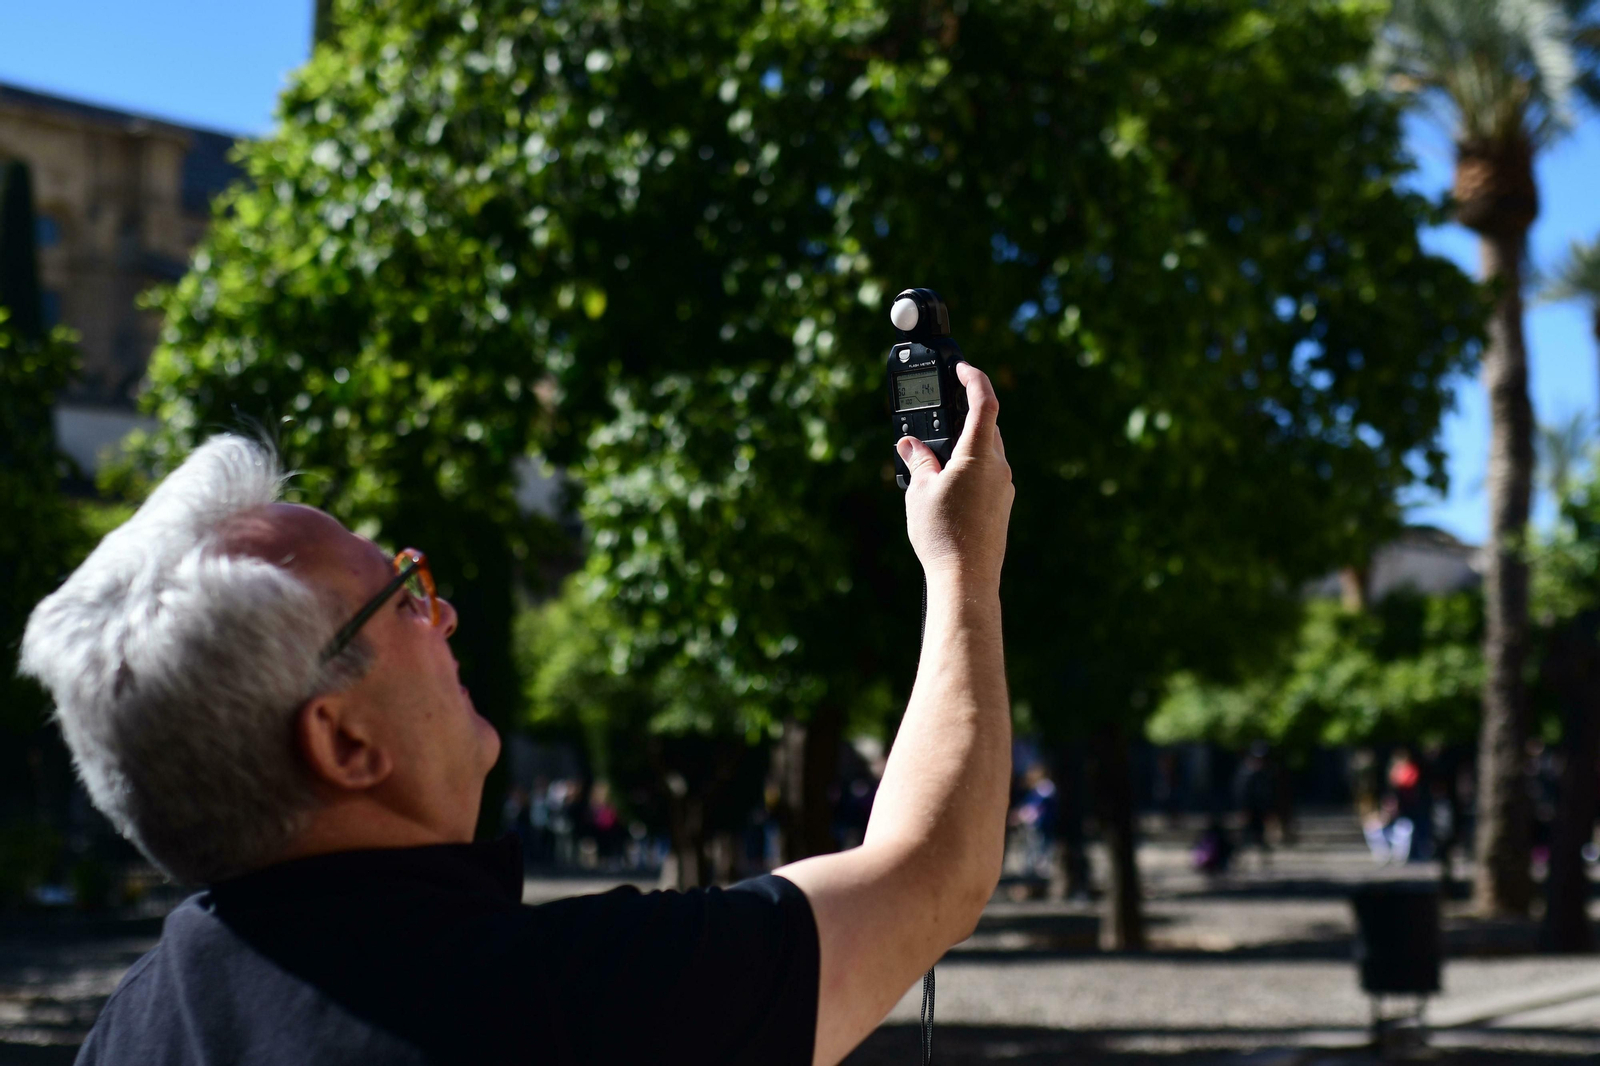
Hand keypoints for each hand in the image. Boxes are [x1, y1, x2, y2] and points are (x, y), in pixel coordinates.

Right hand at [896, 362, 1013, 589]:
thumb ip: (918, 461)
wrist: (967, 579)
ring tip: (934, 460)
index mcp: (979, 455)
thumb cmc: (942, 534)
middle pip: (987, 428)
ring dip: (964, 447)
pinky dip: (969, 470)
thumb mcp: (920, 492)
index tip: (962, 368)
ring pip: (987, 454)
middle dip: (963, 418)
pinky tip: (946, 487)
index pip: (985, 403)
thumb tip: (910, 444)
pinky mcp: (1001, 508)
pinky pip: (987, 476)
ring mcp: (1003, 489)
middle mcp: (998, 468)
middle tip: (938, 418)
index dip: (974, 379)